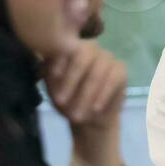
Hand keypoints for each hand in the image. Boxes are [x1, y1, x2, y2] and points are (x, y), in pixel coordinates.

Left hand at [44, 41, 126, 165]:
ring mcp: (106, 57)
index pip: (65, 46)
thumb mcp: (53, 87)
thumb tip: (44, 62)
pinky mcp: (120, 69)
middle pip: (83, 54)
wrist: (88, 118)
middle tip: (61, 102)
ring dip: (86, 93)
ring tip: (77, 114)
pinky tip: (95, 108)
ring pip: (98, 70)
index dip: (58, 62)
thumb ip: (49, 73)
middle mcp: (89, 47)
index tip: (52, 79)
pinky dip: (102, 95)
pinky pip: (113, 79)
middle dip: (71, 80)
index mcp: (70, 48)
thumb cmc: (66, 100)